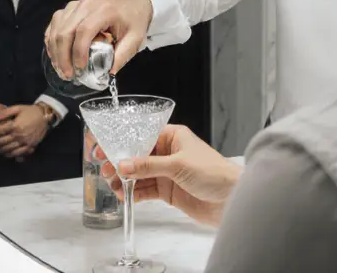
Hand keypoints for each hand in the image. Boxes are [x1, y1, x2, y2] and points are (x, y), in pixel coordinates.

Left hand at [0, 104, 50, 159]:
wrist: (45, 116)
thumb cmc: (30, 111)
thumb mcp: (17, 108)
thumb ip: (3, 113)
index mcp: (15, 125)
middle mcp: (19, 135)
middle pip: (2, 142)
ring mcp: (25, 142)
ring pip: (9, 149)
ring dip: (0, 150)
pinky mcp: (30, 146)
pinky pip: (18, 153)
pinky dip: (10, 155)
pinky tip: (6, 153)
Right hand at [44, 0, 152, 80]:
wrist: (131, 3)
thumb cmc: (133, 21)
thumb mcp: (135, 39)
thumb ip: (122, 56)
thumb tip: (108, 73)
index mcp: (104, 11)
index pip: (84, 30)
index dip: (78, 51)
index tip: (80, 68)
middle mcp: (86, 5)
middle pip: (66, 30)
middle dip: (63, 56)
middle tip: (67, 74)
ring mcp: (76, 5)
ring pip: (57, 28)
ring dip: (55, 51)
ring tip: (61, 69)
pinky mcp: (69, 9)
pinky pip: (54, 25)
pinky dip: (52, 41)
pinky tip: (55, 56)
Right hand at [99, 124, 241, 226]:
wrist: (232, 200)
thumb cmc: (214, 173)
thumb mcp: (178, 165)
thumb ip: (148, 166)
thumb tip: (123, 165)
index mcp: (173, 137)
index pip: (142, 136)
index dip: (122, 142)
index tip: (105, 147)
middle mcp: (168, 153)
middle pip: (137, 156)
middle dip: (120, 162)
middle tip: (104, 168)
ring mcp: (167, 172)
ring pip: (139, 174)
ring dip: (125, 180)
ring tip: (114, 185)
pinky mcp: (168, 190)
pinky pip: (146, 190)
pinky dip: (134, 193)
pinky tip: (126, 196)